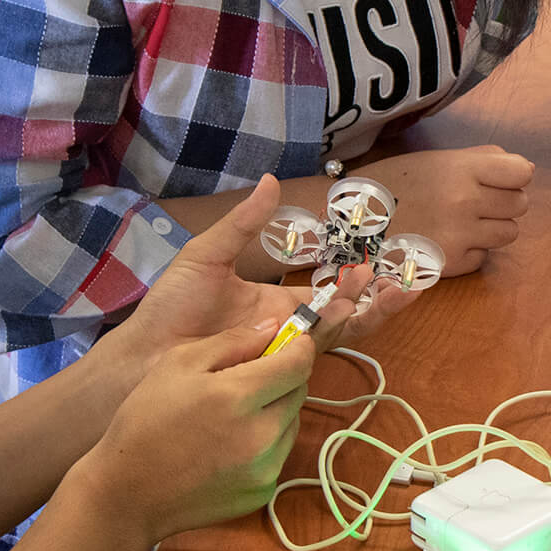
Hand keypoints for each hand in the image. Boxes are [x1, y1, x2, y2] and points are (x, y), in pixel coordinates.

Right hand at [75, 309, 344, 543]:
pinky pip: (279, 454)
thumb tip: (274, 328)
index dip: (298, 346)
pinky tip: (231, 443)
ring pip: (293, 423)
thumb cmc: (146, 419)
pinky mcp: (264, 492)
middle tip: (252, 376)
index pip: (299, 363)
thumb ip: (232, 341)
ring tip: (237, 412)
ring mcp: (267, 469)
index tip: (288, 341)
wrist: (128, 494)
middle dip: (284, 377)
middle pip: (300, 391)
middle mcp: (263, 435)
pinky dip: (266, 442)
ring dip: (277, 409)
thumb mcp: (178, 363)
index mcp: (239, 396)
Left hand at [103, 175, 419, 379]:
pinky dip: (339, 335)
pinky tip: (358, 316)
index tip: (378, 262)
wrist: (144, 352)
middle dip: (377, 300)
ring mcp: (283, 351)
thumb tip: (273, 180)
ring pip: (339, 335)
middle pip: (345, 316)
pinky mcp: (273, 369)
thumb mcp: (209, 254)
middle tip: (406, 282)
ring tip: (397, 292)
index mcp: (277, 303)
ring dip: (369, 313)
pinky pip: (314, 356)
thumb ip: (244, 224)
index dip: (356, 282)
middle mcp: (288, 329)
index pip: (329, 293)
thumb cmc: (172, 306)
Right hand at [352, 145, 533, 275]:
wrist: (353, 219)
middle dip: (503, 202)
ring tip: (463, 222)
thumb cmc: (395, 183)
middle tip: (476, 202)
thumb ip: (481, 159)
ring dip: (492, 228)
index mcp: (461, 169)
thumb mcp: (436, 159)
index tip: (498, 179)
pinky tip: (447, 239)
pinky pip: (484, 257)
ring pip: (509, 233)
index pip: (522, 172)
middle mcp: (465, 202)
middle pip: (520, 204)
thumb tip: (524, 169)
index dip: (513, 176)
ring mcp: (459, 236)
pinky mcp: (451, 264)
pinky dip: (471, 250)